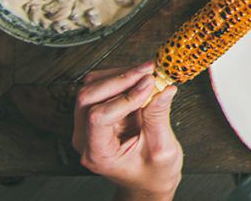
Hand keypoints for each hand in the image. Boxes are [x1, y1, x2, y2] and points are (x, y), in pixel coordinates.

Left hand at [73, 63, 181, 200]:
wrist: (147, 180)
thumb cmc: (153, 172)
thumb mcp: (161, 149)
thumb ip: (158, 117)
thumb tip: (164, 88)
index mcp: (98, 153)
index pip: (98, 117)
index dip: (125, 97)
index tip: (150, 84)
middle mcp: (86, 138)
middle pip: (88, 98)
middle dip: (120, 79)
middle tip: (149, 70)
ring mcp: (88, 125)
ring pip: (92, 88)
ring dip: (119, 75)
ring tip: (147, 74)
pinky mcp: (97, 114)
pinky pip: (101, 87)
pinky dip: (120, 77)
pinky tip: (139, 79)